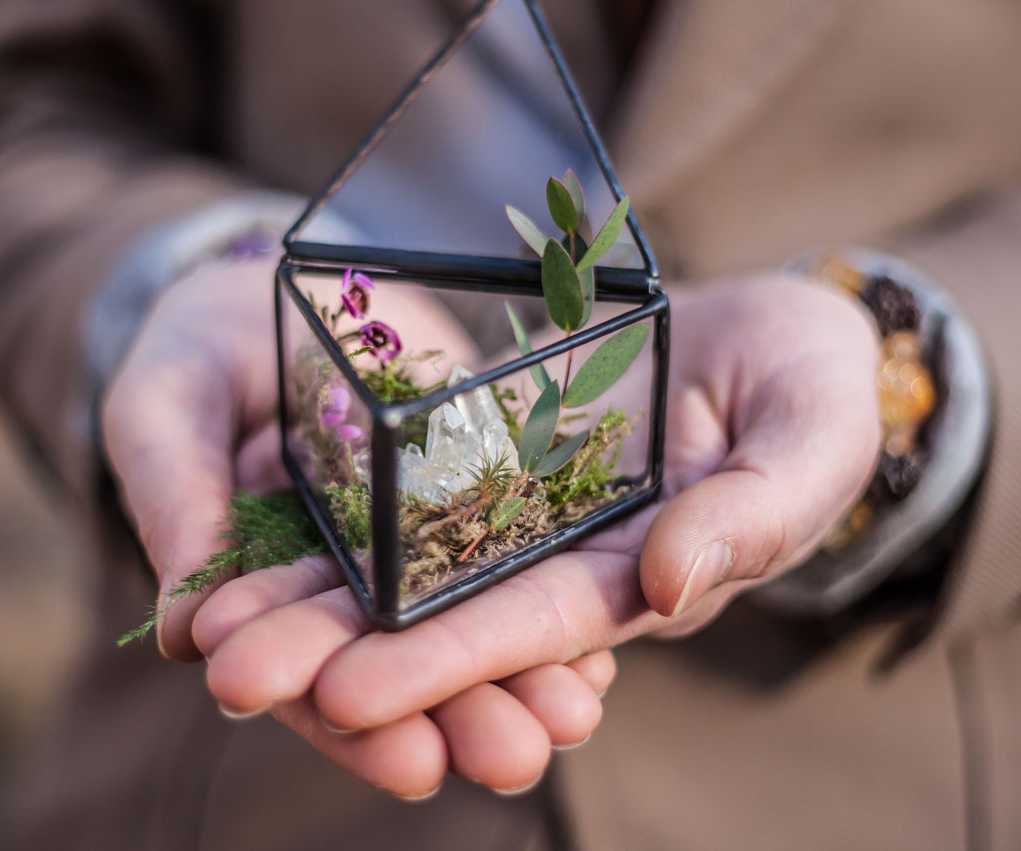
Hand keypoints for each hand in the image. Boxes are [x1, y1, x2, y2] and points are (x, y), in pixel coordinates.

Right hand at [101, 255, 615, 796]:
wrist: (267, 284)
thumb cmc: (192, 352)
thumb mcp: (164, 410)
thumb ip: (174, 501)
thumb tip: (179, 629)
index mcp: (269, 588)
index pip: (309, 675)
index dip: (353, 724)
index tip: (409, 761)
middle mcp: (352, 579)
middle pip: (408, 666)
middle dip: (461, 715)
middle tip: (514, 757)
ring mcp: (419, 533)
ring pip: (471, 620)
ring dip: (526, 675)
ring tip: (575, 713)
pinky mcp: (474, 479)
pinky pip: (519, 543)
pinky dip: (555, 590)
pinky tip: (603, 637)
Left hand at [191, 273, 880, 791]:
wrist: (773, 327)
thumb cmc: (815, 385)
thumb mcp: (811, 436)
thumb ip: (758, 513)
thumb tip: (669, 583)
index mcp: (636, 574)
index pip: (531, 628)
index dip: (441, 662)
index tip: (344, 694)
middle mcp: (559, 553)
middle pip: (439, 608)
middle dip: (337, 649)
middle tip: (231, 677)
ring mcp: (515, 498)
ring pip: (398, 554)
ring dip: (307, 592)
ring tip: (205, 624)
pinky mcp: (485, 441)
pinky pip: (397, 477)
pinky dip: (329, 508)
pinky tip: (245, 529)